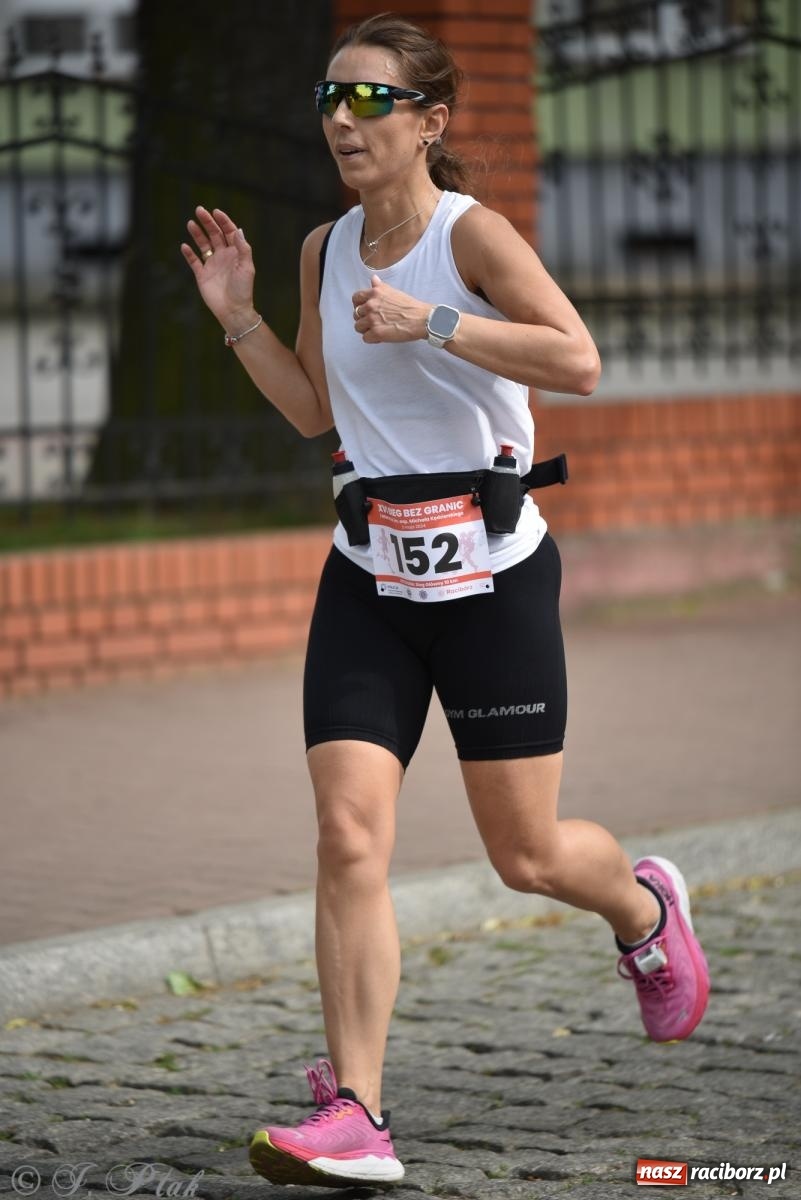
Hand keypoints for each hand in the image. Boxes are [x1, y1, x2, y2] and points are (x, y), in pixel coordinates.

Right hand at [181, 206, 256, 327]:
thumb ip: (243, 249)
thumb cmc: (243, 290)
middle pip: (214, 234)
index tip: (216, 212)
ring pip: (203, 244)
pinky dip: (189, 254)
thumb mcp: (247, 268)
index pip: (229, 232)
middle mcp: (223, 256)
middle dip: (208, 222)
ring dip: (197, 234)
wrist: (233, 310)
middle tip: (199, 210)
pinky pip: (194, 261)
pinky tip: (185, 246)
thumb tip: (237, 230)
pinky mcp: (202, 275)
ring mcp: (212, 264)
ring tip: (191, 223)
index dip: (223, 221)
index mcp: (235, 253)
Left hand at [352, 275, 429, 343]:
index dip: (358, 305)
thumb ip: (380, 287)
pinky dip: (372, 339)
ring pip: (358, 327)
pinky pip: (365, 338)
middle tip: (374, 322)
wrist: (421, 319)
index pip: (356, 298)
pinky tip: (381, 337)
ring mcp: (372, 319)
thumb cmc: (410, 306)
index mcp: (375, 293)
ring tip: (377, 329)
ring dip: (366, 329)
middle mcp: (371, 305)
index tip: (364, 310)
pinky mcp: (376, 333)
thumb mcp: (393, 291)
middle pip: (356, 314)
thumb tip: (373, 279)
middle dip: (363, 319)